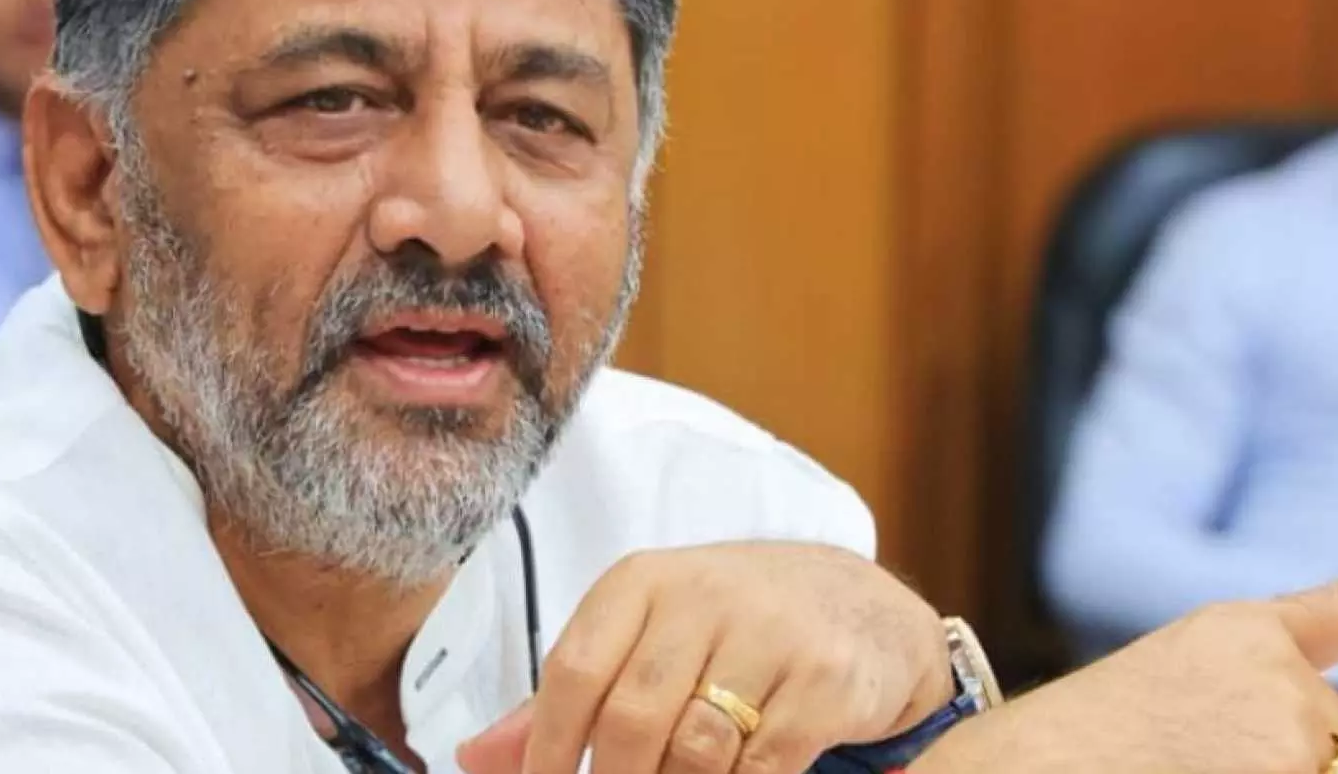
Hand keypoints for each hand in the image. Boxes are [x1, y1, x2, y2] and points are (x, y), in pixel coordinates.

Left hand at [459, 543, 951, 773]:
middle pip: (629, 720)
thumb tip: (474, 755)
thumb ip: (568, 694)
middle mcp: (703, 595)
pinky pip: (762, 765)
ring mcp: (771, 635)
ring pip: (695, 750)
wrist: (863, 610)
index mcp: (641, 582)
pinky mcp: (826, 679)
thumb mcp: (647, 635)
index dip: (543, 748)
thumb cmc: (733, 628)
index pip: (572, 670)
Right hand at [912, 555, 1337, 773]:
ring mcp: (1292, 719)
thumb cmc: (1093, 738)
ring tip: (1184, 767)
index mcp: (1238, 629)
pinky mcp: (1297, 766)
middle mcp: (1277, 663)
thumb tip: (1328, 737)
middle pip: (1333, 735)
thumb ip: (1254, 689)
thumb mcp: (1176, 688)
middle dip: (1284, 759)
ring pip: (1324, 770)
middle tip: (1191, 757)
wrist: (1034, 763)